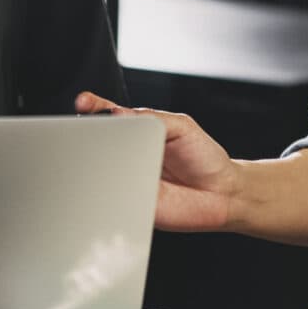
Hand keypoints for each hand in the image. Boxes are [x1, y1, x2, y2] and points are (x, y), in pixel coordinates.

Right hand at [74, 91, 239, 232]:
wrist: (224, 194)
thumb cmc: (204, 157)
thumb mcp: (180, 126)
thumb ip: (151, 118)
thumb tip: (119, 115)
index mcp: (138, 133)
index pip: (108, 118)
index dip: (92, 109)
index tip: (83, 103)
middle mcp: (128, 157)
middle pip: (98, 144)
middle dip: (90, 134)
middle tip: (93, 127)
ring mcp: (128, 181)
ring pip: (101, 171)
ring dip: (100, 163)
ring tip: (111, 154)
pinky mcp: (132, 204)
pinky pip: (114, 197)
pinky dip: (111, 190)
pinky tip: (120, 182)